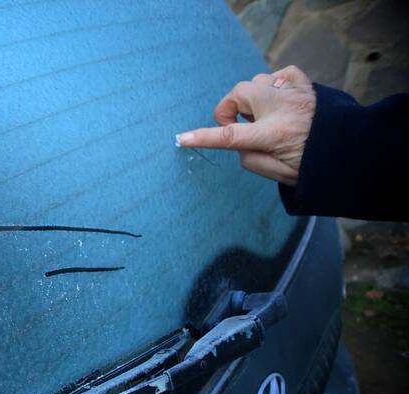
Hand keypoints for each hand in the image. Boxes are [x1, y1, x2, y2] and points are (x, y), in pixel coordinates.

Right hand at [176, 65, 316, 186]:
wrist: (355, 151)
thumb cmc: (317, 167)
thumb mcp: (281, 175)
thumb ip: (252, 160)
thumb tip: (240, 145)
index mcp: (273, 134)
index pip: (228, 136)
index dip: (202, 137)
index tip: (182, 138)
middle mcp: (281, 108)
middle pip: (238, 93)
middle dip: (230, 109)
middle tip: (240, 127)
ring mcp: (293, 93)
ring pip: (256, 82)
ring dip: (253, 99)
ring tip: (263, 117)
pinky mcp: (304, 85)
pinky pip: (279, 74)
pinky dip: (273, 85)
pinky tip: (279, 100)